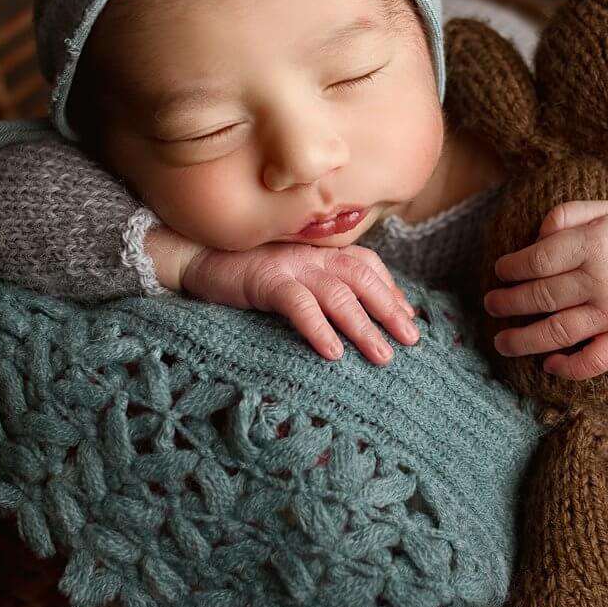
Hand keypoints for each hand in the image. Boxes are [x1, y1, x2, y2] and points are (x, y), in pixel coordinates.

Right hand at [181, 242, 421, 364]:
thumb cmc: (246, 271)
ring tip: (382, 355)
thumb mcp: (291, 275)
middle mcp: (311, 254)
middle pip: (362, 277)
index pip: (367, 264)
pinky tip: (333, 353)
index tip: (410, 317)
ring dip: (363, 326)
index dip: (392, 290)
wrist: (196, 257)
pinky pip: (298, 305)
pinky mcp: (265, 281)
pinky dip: (318, 328)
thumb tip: (357, 316)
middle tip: (412, 340)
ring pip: (337, 293)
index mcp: (319, 251)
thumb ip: (320, 286)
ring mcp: (289, 266)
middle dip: (390, 309)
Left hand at [482, 200, 607, 379]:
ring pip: (557, 332)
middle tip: (492, 305)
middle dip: (508, 303)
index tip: (500, 273)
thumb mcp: (604, 211)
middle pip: (540, 296)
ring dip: (522, 340)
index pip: (538, 260)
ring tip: (501, 341)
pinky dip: (568, 368)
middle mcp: (604, 278)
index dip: (511, 268)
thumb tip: (533, 241)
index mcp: (595, 242)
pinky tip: (548, 364)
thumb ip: (565, 216)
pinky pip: (593, 361)